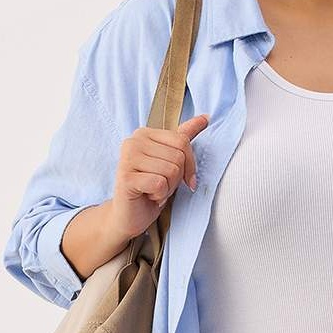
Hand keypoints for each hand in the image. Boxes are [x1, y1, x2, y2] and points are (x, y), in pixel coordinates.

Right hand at [109, 113, 210, 243]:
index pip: (182, 141)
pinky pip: (160, 184)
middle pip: (178, 157)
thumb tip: (206, 117)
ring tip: (153, 191)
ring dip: (168, 189)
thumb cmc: (150, 189)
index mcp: (144, 133)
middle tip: (161, 186)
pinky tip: (147, 196)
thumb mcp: (169, 161)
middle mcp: (133, 141)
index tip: (181, 178)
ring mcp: (127, 158)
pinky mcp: (126, 177)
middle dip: (176, 179)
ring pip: (171, 171)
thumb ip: (184, 137)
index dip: (189, 165)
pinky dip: (159, 196)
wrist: (128, 215)